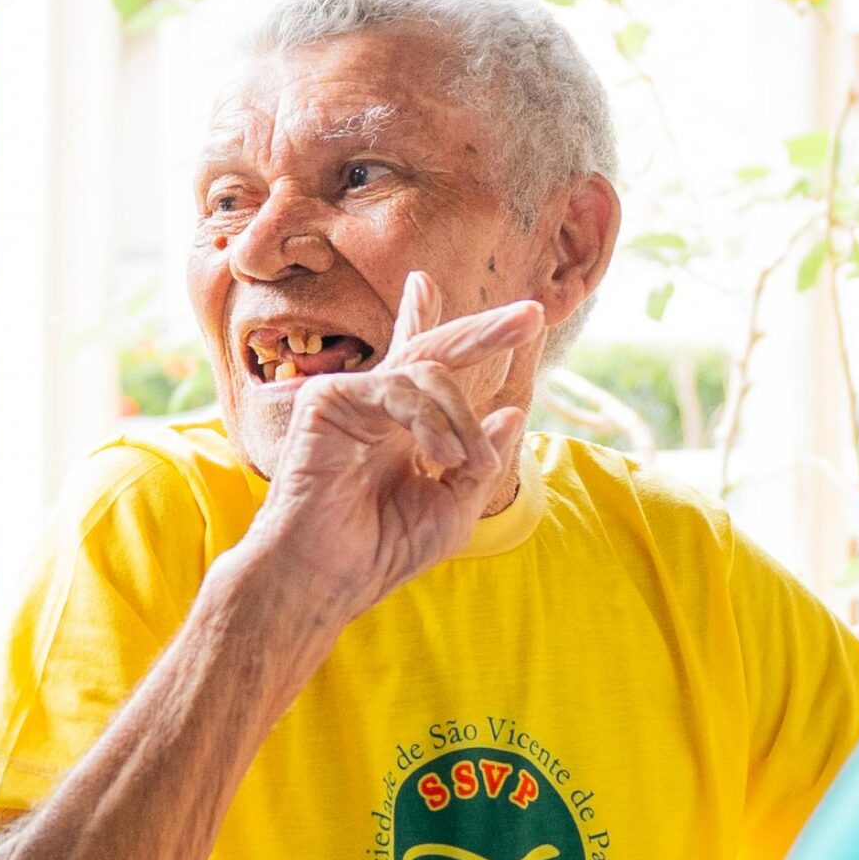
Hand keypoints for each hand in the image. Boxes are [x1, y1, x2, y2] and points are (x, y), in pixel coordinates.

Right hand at [242, 274, 541, 616]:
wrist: (326, 576)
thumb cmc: (379, 551)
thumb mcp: (452, 507)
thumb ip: (480, 459)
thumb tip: (512, 412)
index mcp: (396, 426)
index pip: (416, 362)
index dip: (426, 319)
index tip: (425, 283)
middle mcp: (372, 405)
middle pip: (431, 350)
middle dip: (484, 333)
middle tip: (532, 316)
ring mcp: (348, 398)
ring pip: (429, 372)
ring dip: (461, 418)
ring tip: (466, 463)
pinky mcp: (326, 399)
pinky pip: (400, 389)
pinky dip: (432, 422)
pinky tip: (441, 457)